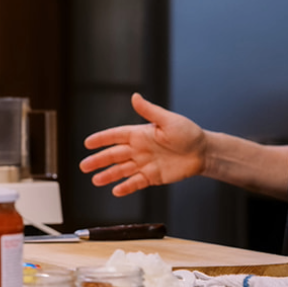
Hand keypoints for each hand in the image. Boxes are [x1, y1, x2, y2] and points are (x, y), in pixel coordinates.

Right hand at [80, 93, 206, 197]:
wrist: (203, 152)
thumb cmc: (188, 133)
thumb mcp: (168, 120)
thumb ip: (149, 111)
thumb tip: (134, 96)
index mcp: (141, 134)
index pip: (116, 136)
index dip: (102, 139)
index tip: (87, 143)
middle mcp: (140, 149)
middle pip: (114, 155)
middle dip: (99, 161)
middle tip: (84, 166)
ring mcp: (145, 164)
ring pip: (122, 170)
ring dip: (108, 175)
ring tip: (95, 180)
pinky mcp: (153, 177)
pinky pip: (136, 182)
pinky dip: (126, 187)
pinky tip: (116, 190)